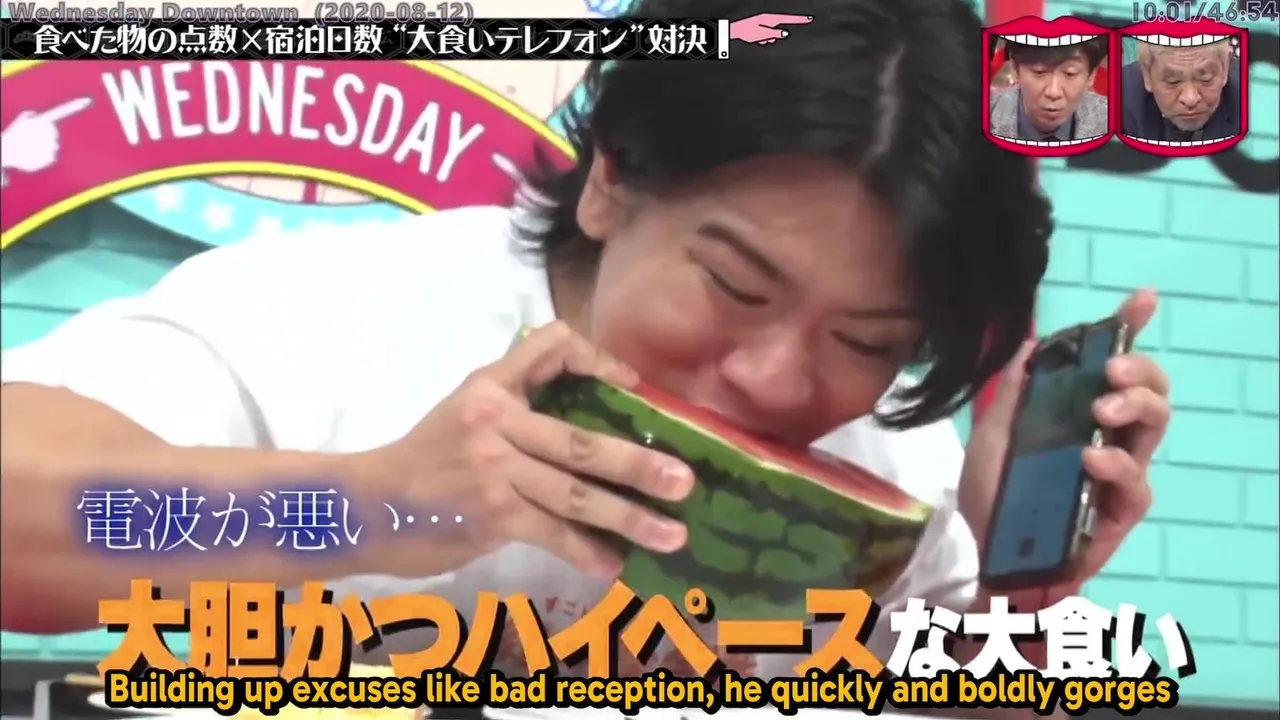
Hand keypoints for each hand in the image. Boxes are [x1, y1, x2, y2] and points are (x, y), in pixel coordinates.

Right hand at [0, 98, 92, 174]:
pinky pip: (52, 156)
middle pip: (54, 133)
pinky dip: (43, 156)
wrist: (6, 152)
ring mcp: (49, 145)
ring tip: (30, 148)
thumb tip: (42, 118)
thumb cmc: (14, 135)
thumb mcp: (22, 122)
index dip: (73, 107)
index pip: (58, 112)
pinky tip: (33, 155)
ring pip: (53, 145)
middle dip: (45, 135)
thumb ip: (33, 117)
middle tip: (32, 139)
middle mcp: (46, 132)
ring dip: (44, 146)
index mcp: (39, 120)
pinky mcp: (50, 158)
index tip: (87, 100)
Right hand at [352, 321, 693, 577]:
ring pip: (575, 494)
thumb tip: (593, 411)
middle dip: (638, 464)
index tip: (630, 388)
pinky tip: (612, 565)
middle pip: (580, 439)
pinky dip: (585, 552)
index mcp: (492, 385)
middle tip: (684, 481)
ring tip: (671, 534)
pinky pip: (552, 534)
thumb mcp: (466, 407)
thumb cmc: (426, 456)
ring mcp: (493, 471)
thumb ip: (520, 399)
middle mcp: (495, 421)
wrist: (365, 504)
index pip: (551, 345)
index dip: (596, 359)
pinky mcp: (490, 516)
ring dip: (629, 518)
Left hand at [728, 13, 811, 43]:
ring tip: (758, 38)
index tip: (809, 19)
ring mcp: (765, 23)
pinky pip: (767, 35)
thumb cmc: (747, 31)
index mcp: (770, 19)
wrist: (735, 30)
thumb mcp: (762, 34)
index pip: (789, 19)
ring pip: (773, 33)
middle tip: (764, 37)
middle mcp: (769, 20)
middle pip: (780, 28)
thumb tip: (785, 33)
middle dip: (775, 35)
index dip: (799, 20)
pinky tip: (756, 39)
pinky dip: (763, 38)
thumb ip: (775, 34)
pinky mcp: (761, 27)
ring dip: (768, 38)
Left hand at [960, 289, 1169, 595]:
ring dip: (1133, 407)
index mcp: (1080, 412)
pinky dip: (1117, 466)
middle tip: (1110, 370)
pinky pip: (1137, 485)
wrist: (984, 552)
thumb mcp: (993, 433)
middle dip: (1138, 370)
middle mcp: (1108, 437)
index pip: (1114, 366)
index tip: (1142, 300)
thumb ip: (1014, 391)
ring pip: (1154, 428)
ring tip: (1101, 408)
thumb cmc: (994, 493)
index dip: (1130, 329)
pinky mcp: (1120, 512)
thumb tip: (1031, 343)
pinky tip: (1093, 458)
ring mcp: (1119, 474)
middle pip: (1149, 391)